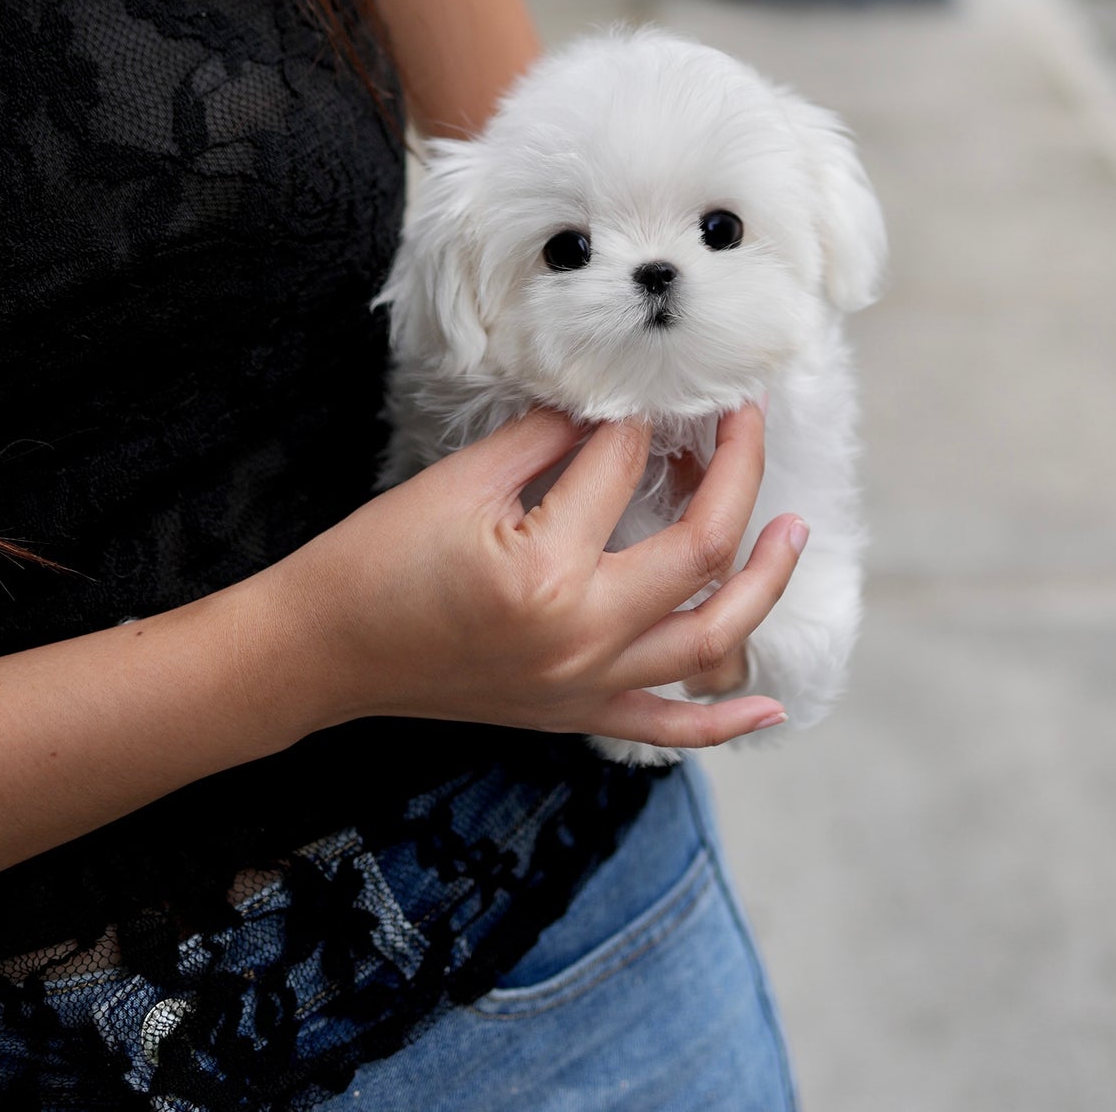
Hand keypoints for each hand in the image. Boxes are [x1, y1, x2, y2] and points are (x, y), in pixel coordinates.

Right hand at [269, 403, 804, 752]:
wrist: (320, 653)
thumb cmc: (376, 559)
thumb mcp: (460, 481)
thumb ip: (548, 438)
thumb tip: (614, 406)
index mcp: (549, 568)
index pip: (626, 468)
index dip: (642, 417)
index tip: (653, 387)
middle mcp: (584, 636)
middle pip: (702, 546)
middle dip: (736, 470)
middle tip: (747, 420)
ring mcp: (586, 686)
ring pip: (713, 637)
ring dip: (765, 582)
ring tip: (795, 529)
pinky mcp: (575, 715)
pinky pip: (669, 728)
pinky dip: (725, 721)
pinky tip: (771, 706)